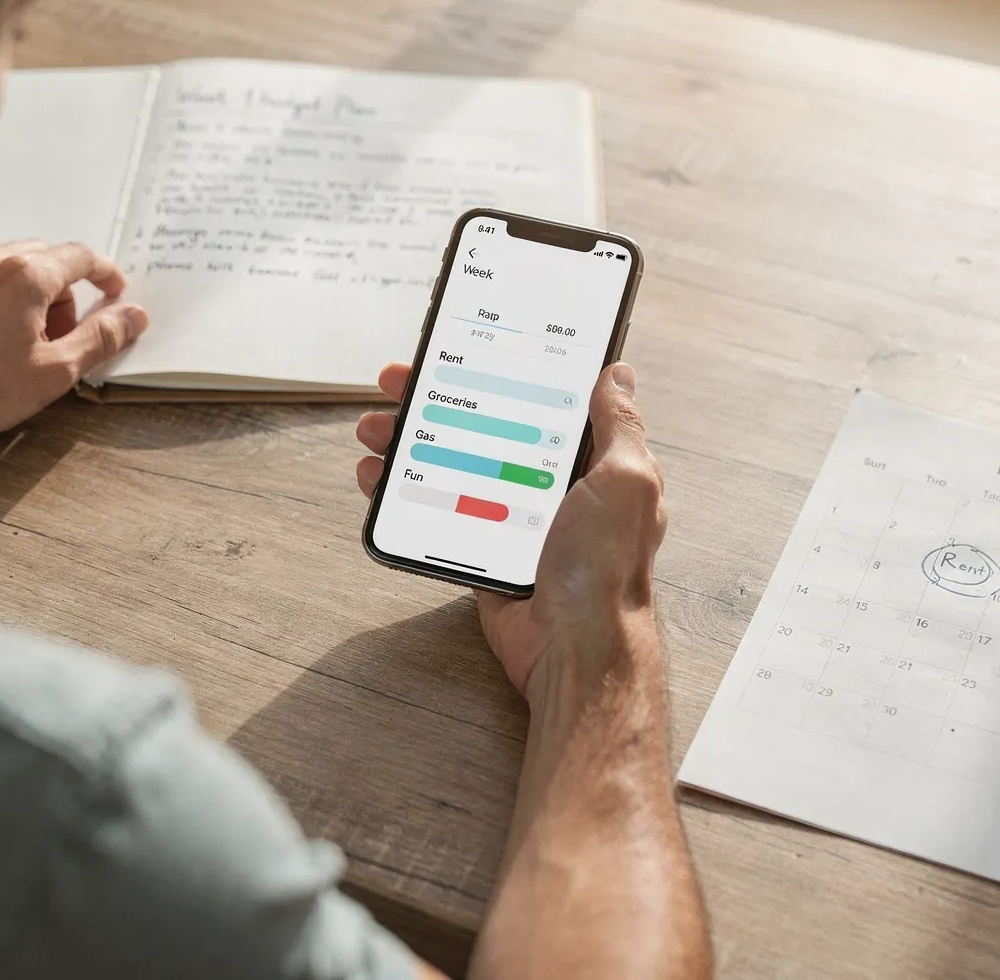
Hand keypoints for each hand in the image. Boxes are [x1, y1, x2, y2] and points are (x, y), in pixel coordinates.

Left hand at [0, 239, 147, 443]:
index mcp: (25, 275)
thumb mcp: (54, 372)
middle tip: (63, 334)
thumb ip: (101, 338)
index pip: (81, 256)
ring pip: (4, 265)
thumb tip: (134, 315)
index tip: (114, 292)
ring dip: (25, 292)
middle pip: (43, 257)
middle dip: (63, 290)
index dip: (105, 274)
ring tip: (20, 340)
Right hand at [356, 362, 667, 703]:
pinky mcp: (483, 550)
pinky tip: (378, 477)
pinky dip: (403, 493)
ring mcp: (513, 518)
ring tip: (374, 429)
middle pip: (483, 427)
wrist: (575, 647)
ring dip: (407, 442)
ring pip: (451, 465)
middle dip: (434, 402)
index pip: (538, 400)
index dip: (498, 371)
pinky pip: (437, 511)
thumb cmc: (607, 568)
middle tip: (395, 386)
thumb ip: (618, 424)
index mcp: (590, 462)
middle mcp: (552, 486)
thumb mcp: (626, 480)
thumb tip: (618, 373)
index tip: (459, 351)